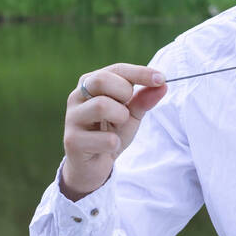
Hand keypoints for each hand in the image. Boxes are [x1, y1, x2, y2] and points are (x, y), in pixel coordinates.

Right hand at [61, 63, 167, 196]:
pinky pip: (104, 138)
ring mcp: (72, 118)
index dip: (140, 73)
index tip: (161, 79)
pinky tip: (109, 146)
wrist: (93, 166)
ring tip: (117, 126)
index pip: (116, 69)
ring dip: (120, 117)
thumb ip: (144, 99)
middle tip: (127, 109)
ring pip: (101, 106)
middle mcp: (76, 96)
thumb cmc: (111, 133)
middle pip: (100, 80)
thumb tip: (163, 85)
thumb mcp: (131, 114)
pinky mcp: (72, 141)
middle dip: (124, 92)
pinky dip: (114, 143)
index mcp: (90, 83)